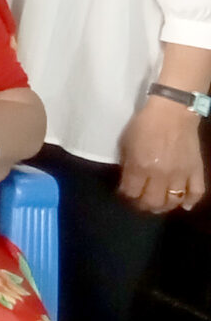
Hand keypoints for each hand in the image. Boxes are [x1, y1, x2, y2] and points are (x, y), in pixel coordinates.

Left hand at [119, 94, 208, 214]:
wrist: (172, 113)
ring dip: (164, 207)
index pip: (131, 193)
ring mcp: (180, 174)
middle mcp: (160, 175)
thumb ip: (127, 164)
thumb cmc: (144, 124)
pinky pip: (196, 193)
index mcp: (140, 166)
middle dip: (143, 206)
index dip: (126, 196)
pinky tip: (183, 205)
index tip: (125, 194)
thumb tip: (127, 181)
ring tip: (158, 206)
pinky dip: (190, 202)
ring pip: (173, 201)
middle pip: (152, 202)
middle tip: (141, 204)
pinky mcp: (196, 171)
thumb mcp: (126, 143)